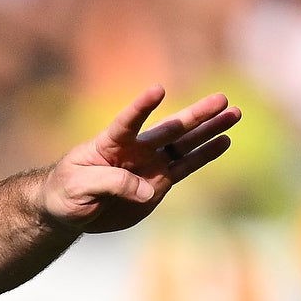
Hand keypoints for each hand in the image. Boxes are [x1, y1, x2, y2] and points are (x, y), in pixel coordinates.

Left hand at [34, 87, 239, 235]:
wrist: (68, 210)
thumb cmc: (66, 191)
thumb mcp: (79, 186)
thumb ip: (113, 183)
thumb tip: (149, 191)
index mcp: (110, 143)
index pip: (128, 121)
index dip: (142, 107)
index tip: (158, 90)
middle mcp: (135, 149)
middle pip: (170, 129)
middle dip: (196, 115)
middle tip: (222, 99)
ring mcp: (149, 164)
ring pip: (185, 144)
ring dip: (209, 130)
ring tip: (234, 113)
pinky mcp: (158, 183)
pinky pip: (185, 166)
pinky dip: (205, 154)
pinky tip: (224, 140)